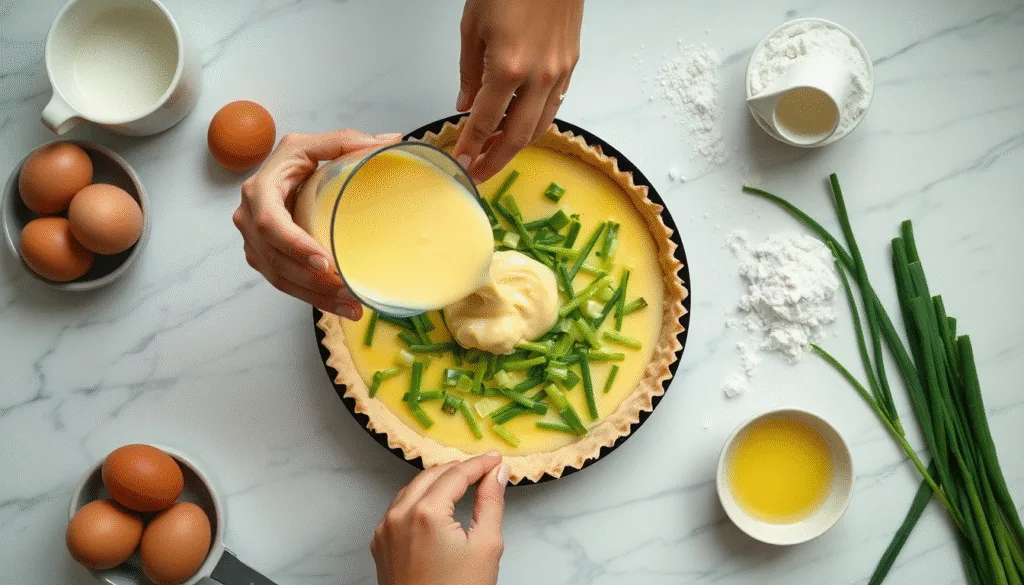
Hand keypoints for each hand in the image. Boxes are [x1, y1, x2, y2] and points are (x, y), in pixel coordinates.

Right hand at [233, 130, 400, 319]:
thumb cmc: (295, 160)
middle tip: (349, 292)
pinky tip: (340, 307)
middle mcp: (249, 219)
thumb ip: (346, 141)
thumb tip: (393, 141)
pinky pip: (285, 284)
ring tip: (353, 307)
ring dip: (316, 297)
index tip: (325, 262)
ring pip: (281, 279)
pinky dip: (312, 298)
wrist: (276, 176)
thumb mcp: (313, 145)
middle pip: (277, 260)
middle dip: (313, 281)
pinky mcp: (264, 258)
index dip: (295, 245)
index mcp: (260, 191)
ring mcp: (255, 243)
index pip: (270, 224)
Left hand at [372, 452, 508, 584]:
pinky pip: (399, 508)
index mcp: (427, 513)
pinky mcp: (380, 543)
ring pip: (413, 488)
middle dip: (459, 469)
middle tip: (484, 470)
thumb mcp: (486, 546)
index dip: (480, 463)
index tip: (496, 459)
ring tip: (464, 483)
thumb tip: (497, 474)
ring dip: (438, 481)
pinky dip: (419, 499)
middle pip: (433, 474)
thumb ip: (491, 502)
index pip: (457, 473)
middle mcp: (399, 515)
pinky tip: (437, 505)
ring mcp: (385, 529)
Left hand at [454, 0, 583, 181]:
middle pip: (518, 136)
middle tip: (480, 173)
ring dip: (518, 145)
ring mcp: (558, 73)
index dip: (471, 146)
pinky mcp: (570, 65)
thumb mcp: (473, 26)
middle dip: (496, 160)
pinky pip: (553, 105)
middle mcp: (538, 77)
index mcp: (508, 67)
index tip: (461, 163)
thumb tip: (466, 106)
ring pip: (540, 125)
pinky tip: (521, 124)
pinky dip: (536, 122)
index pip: (485, 122)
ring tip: (498, 153)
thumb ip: (469, 72)